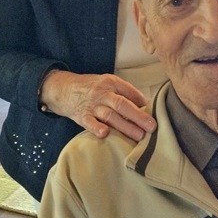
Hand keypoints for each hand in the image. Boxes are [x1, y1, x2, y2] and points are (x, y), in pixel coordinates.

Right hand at [39, 70, 156, 140]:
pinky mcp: (81, 116)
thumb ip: (123, 91)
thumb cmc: (90, 87)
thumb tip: (144, 103)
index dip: (141, 101)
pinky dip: (97, 128)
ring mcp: (91, 105)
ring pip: (110, 115)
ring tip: (139, 136)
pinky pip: (90, 123)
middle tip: (152, 127)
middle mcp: (102, 92)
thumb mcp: (106, 82)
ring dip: (125, 126)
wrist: (63, 88)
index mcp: (110, 82)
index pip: (128, 91)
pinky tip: (106, 134)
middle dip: (138, 116)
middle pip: (122, 104)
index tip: (154, 112)